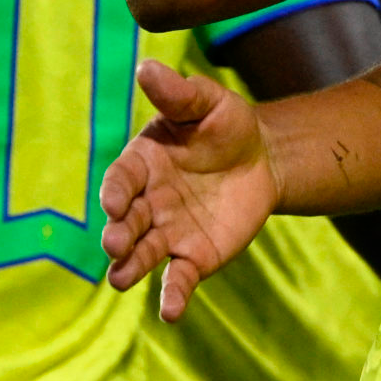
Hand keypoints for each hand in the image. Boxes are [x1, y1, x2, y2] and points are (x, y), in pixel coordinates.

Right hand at [99, 60, 283, 322]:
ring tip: (122, 278)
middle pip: (125, 223)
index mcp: (142, 165)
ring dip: (130, 267)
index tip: (116, 203)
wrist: (264, 158)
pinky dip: (172, 297)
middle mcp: (146, 204)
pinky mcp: (192, 257)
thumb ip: (178, 94)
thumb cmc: (226, 126)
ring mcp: (167, 233)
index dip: (116, 192)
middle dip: (118, 234)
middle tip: (116, 243)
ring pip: (141, 255)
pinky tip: (171, 313)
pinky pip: (177, 280)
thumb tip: (146, 67)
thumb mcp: (208, 103)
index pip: (121, 180)